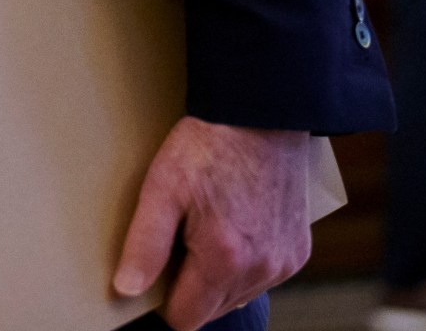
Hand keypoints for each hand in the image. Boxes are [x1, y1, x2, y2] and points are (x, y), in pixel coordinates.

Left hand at [113, 116, 312, 329]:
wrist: (261, 114)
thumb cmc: (209, 146)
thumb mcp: (162, 187)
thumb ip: (144, 245)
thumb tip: (126, 289)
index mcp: (225, 260)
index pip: (185, 318)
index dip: (163, 297)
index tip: (158, 264)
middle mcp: (262, 269)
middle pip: (211, 310)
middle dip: (190, 285)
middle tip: (182, 236)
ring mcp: (285, 262)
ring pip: (237, 295)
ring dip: (218, 276)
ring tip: (208, 227)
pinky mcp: (299, 250)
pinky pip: (262, 277)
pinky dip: (245, 263)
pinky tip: (235, 226)